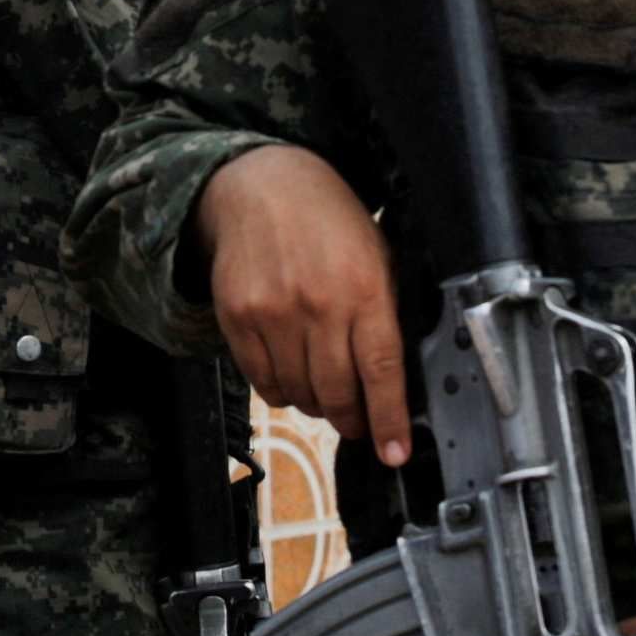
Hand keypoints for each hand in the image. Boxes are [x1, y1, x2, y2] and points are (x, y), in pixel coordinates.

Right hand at [197, 145, 408, 465]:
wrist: (262, 184)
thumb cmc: (329, 220)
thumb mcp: (377, 254)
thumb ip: (385, 312)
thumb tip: (397, 379)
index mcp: (364, 287)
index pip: (381, 370)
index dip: (389, 419)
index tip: (394, 451)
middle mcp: (318, 304)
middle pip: (337, 392)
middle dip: (353, 420)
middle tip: (359, 424)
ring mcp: (273, 313)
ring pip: (299, 394)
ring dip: (316, 405)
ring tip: (324, 392)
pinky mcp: (238, 318)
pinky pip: (262, 381)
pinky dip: (281, 389)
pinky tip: (292, 373)